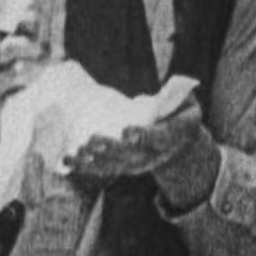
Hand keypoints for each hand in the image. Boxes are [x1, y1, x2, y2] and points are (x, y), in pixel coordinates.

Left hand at [65, 96, 215, 206]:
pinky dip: (86, 166)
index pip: (158, 139)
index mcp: (174, 137)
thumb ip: (177, 95)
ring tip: (78, 151)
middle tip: (93, 139)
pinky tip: (68, 161)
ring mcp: (140, 164)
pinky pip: (104, 169)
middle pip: (133, 155)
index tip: (127, 131)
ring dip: (95, 160)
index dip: (143, 136)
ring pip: (116, 166)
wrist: (181, 143)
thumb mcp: (186, 102)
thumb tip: (171, 87)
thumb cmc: (180, 112)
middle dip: (112, 149)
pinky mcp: (125, 167)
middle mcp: (156, 156)